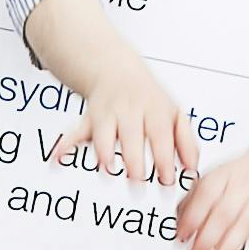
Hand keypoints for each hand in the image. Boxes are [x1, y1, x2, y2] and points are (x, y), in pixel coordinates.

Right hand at [54, 55, 199, 188]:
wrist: (115, 68)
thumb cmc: (149, 99)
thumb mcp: (174, 113)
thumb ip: (185, 142)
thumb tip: (192, 170)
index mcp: (155, 109)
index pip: (161, 134)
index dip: (164, 158)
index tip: (167, 180)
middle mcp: (130, 110)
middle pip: (132, 134)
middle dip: (133, 158)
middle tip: (137, 180)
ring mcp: (108, 113)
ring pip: (103, 132)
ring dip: (103, 151)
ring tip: (106, 169)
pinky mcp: (88, 119)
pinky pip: (74, 132)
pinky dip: (64, 146)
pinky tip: (57, 160)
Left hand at [176, 140, 248, 249]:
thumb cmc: (241, 176)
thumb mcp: (213, 179)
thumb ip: (193, 201)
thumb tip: (180, 229)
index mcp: (223, 175)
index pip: (204, 194)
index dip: (191, 217)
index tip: (181, 237)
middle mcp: (244, 184)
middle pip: (224, 212)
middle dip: (206, 239)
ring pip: (248, 221)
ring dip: (231, 245)